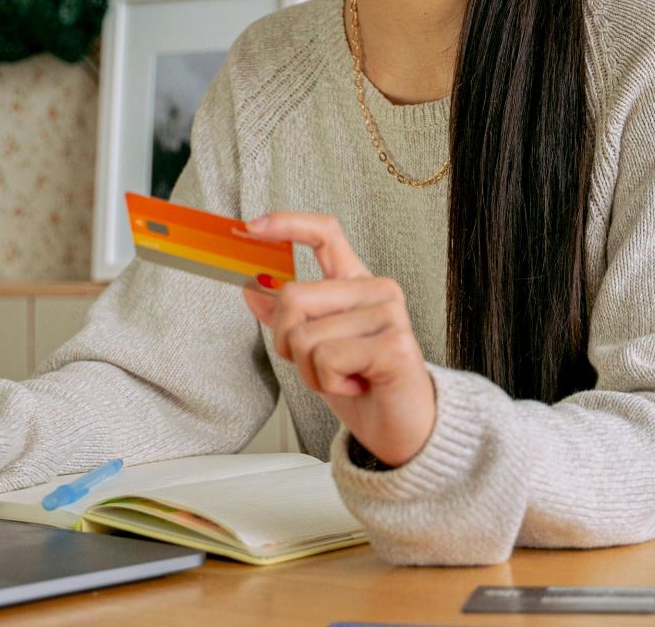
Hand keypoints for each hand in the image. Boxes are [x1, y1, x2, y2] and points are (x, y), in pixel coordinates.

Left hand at [239, 212, 435, 466]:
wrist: (403, 430)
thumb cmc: (363, 388)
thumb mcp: (314, 350)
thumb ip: (289, 318)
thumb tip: (252, 288)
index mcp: (357, 283)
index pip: (325, 234)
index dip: (287, 224)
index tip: (252, 228)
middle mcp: (376, 291)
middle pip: (293, 296)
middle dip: (288, 343)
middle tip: (321, 366)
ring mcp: (389, 314)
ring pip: (305, 337)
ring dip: (311, 372)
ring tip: (343, 379)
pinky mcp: (394, 344)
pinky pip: (326, 358)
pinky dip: (328, 383)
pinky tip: (356, 386)